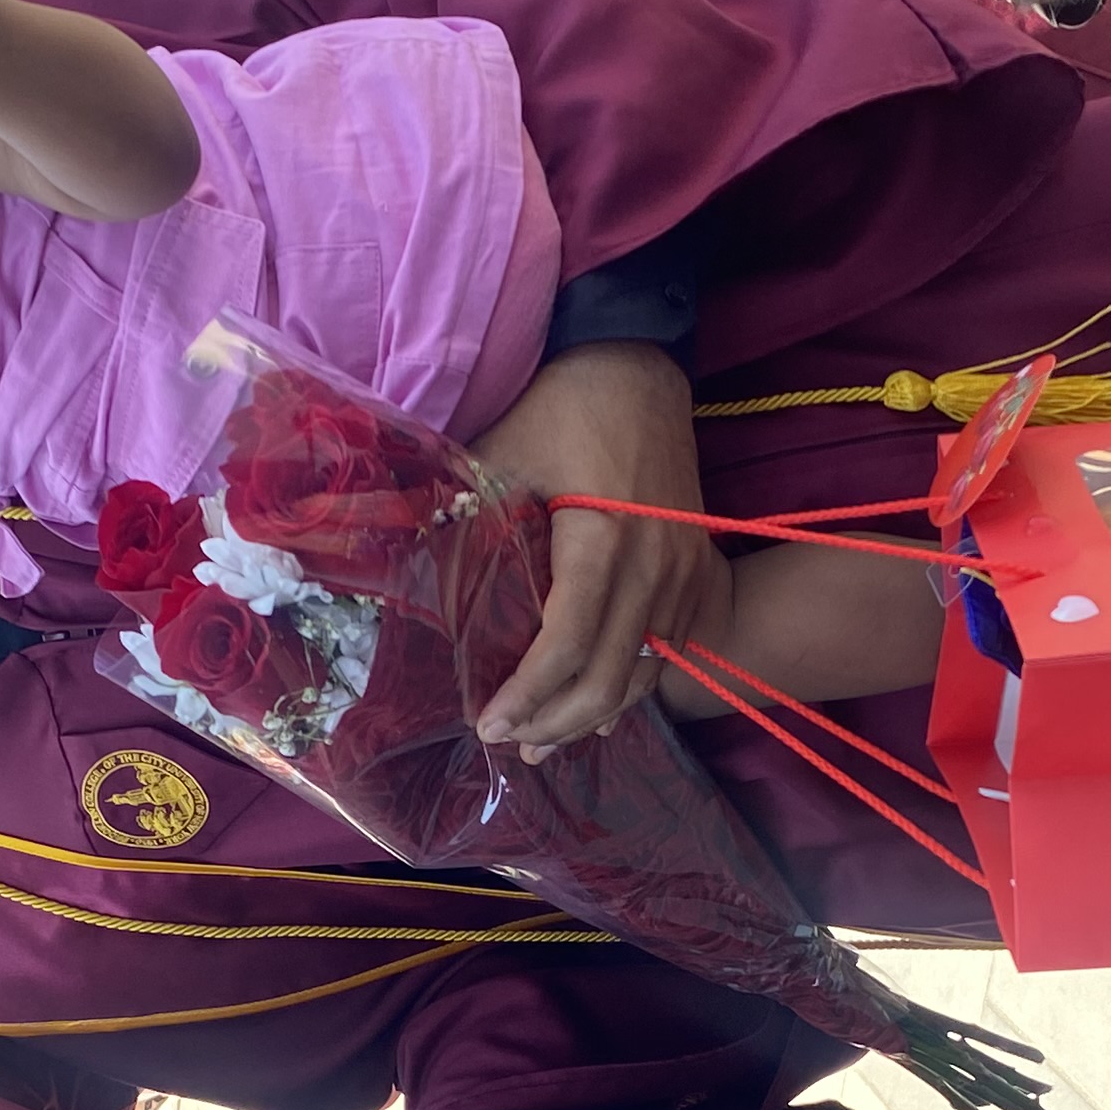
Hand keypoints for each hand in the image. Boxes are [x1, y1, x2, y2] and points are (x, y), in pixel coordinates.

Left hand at [462, 346, 726, 757]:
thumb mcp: (506, 450)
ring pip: (645, 675)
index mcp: (604, 542)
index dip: (527, 696)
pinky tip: (599, 713)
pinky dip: (632, 688)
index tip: (487, 723)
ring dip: (593, 717)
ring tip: (546, 741)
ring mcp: (683, 574)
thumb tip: (415, 557)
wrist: (640, 366)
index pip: (566, 647)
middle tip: (511, 743)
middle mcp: (655, 569)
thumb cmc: (567, 403)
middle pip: (609, 678)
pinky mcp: (695, 571)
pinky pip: (670, 653)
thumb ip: (468, 510)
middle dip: (556, 723)